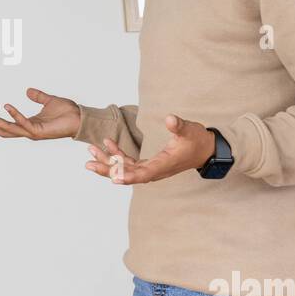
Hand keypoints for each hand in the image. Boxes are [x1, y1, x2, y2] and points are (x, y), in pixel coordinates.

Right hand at [0, 87, 79, 139]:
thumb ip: (38, 96)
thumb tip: (27, 90)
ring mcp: (33, 132)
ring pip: (10, 129)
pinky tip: (6, 106)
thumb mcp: (49, 100)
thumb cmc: (67, 112)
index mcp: (29, 124)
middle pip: (5, 130)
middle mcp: (29, 130)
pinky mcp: (39, 131)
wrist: (80, 117)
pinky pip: (23, 123)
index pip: (8, 125)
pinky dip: (15, 115)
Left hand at [84, 115, 214, 183]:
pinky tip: (107, 144)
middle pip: (128, 174)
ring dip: (108, 161)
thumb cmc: (197, 141)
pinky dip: (118, 155)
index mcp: (163, 165)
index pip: (143, 174)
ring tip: (90, 152)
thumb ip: (179, 126)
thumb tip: (170, 119)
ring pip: (125, 169)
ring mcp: (151, 168)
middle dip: (107, 169)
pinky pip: (130, 162)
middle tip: (89, 163)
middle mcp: (155, 171)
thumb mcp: (190, 131)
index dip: (128, 176)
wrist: (205, 150)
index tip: (113, 177)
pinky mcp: (150, 164)